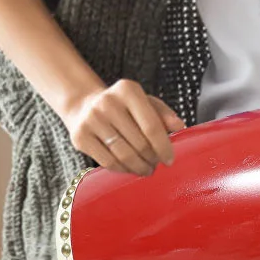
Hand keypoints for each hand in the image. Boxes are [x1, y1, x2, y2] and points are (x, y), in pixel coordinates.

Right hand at [60, 79, 183, 174]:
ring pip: (124, 155)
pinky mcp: (80, 136)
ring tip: (146, 169)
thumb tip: (179, 126)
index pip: (152, 125)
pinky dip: (122, 169)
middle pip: (139, 143)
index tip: (170, 159)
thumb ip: (163, 114)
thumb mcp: (144, 103)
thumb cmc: (122, 107)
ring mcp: (92, 119)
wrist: (83, 106)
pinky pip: (108, 162)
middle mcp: (108, 102)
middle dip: (152, 158)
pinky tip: (129, 168)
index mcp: (128, 90)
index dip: (164, 147)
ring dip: (139, 167)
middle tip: (156, 164)